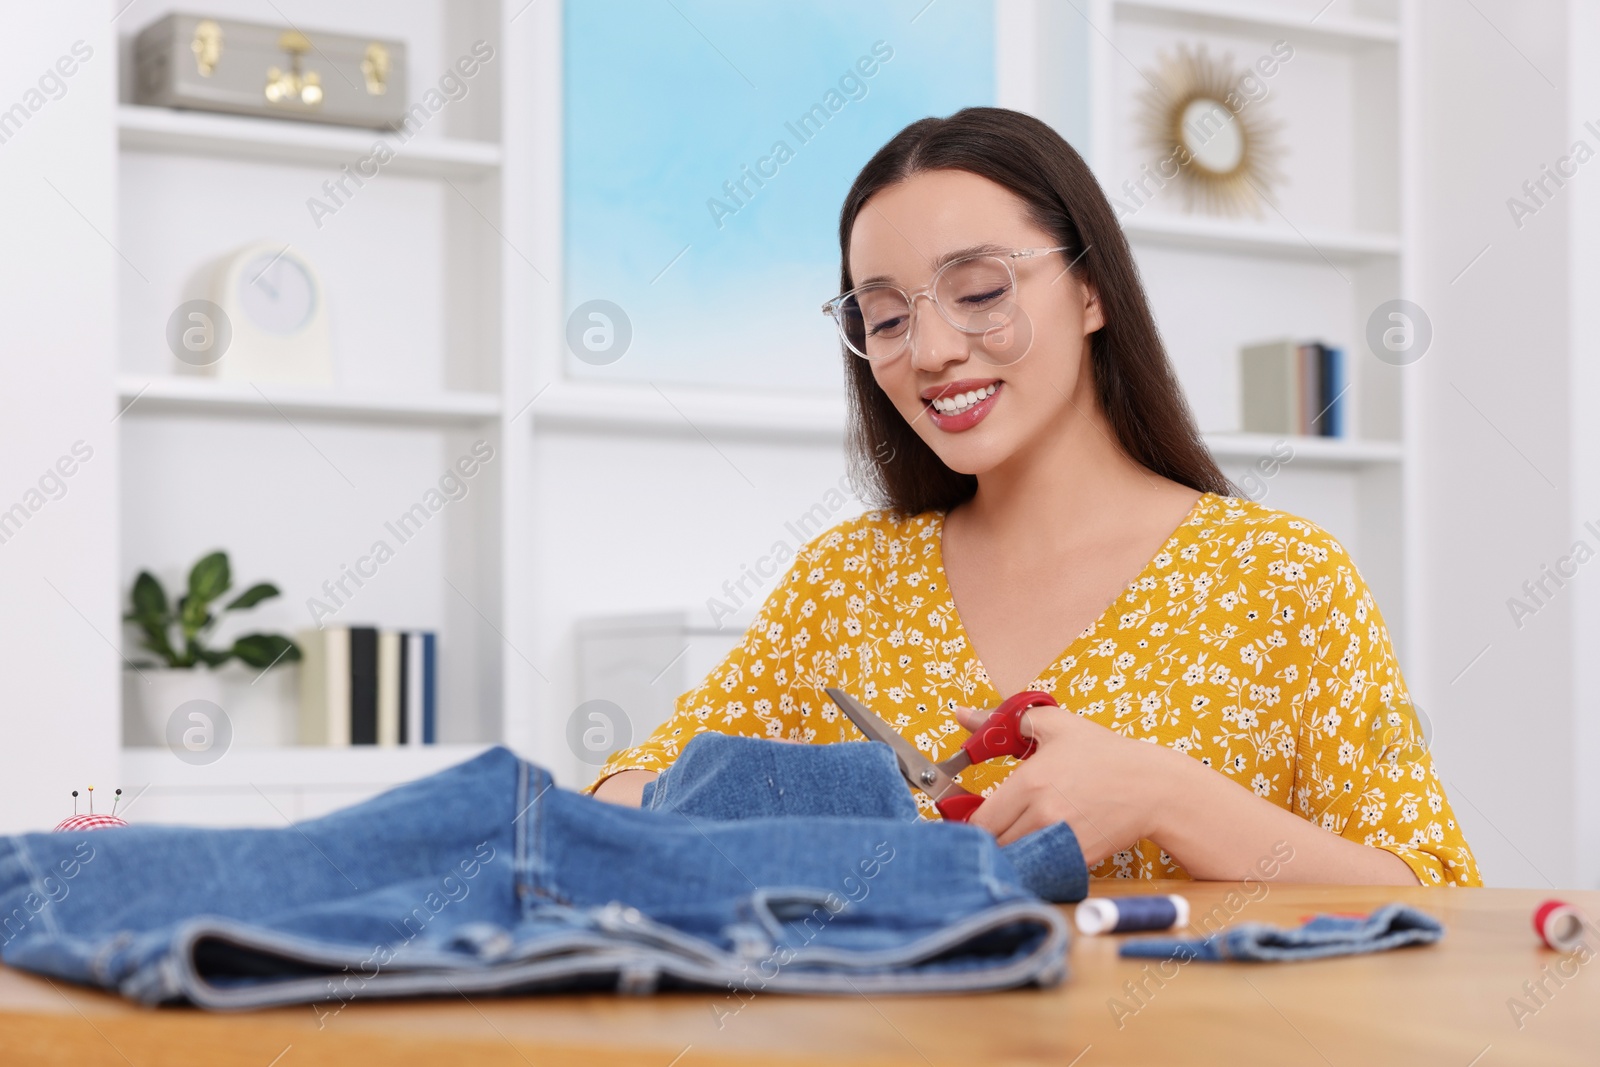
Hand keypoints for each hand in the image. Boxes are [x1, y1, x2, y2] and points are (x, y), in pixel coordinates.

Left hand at [952, 702, 1176, 863]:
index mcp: (1030, 783)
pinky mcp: (1078, 859)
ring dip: (1012, 852)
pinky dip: (1037, 864)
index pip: (980, 820)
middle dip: (992, 837)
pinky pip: (1043, 870)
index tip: (980, 814)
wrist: (1152, 787)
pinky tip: (1043, 847)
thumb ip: (1005, 722)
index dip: (973, 820)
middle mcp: (1042, 816)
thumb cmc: (1104, 754)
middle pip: (995, 844)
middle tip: (1000, 826)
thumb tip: (962, 715)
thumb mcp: (1056, 725)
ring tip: (1020, 836)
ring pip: (1017, 860)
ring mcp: (1061, 841)